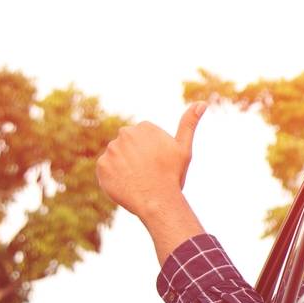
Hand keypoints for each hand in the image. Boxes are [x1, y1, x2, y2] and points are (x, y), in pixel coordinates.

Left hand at [97, 103, 205, 220]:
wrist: (157, 199)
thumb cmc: (173, 174)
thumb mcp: (184, 148)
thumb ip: (189, 123)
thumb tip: (202, 102)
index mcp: (144, 127)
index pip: (143, 138)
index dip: (152, 152)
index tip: (159, 162)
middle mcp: (125, 134)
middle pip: (128, 146)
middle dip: (136, 156)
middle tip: (149, 172)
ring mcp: (111, 150)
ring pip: (117, 157)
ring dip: (124, 166)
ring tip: (138, 179)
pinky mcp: (101, 166)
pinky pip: (106, 170)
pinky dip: (114, 177)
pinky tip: (127, 184)